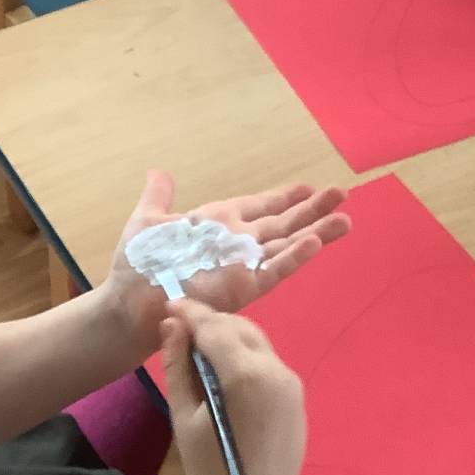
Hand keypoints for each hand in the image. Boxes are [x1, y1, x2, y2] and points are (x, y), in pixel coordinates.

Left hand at [102, 169, 350, 354]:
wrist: (129, 302)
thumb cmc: (136, 264)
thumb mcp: (146, 220)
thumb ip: (159, 197)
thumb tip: (160, 172)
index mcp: (218, 223)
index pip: (258, 207)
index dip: (283, 198)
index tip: (307, 187)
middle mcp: (236, 243)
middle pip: (282, 223)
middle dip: (312, 209)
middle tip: (342, 194)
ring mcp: (241, 265)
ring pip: (286, 244)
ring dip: (316, 232)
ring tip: (345, 219)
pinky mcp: (242, 287)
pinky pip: (272, 270)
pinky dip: (293, 257)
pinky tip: (315, 242)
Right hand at [161, 300, 303, 474]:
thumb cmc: (207, 470)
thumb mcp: (183, 415)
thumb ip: (178, 365)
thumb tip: (171, 324)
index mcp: (245, 376)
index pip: (215, 326)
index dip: (190, 312)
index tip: (169, 305)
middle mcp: (276, 373)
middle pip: (241, 328)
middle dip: (212, 322)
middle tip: (181, 328)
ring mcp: (292, 387)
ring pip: (258, 345)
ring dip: (230, 339)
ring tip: (201, 352)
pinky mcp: (298, 401)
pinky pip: (269, 367)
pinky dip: (246, 360)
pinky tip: (226, 377)